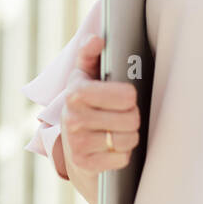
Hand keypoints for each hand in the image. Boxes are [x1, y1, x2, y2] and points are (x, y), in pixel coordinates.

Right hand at [59, 34, 141, 174]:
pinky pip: (122, 158)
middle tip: (123, 114)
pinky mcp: (84, 164)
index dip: (130, 96)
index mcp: (76, 92)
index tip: (124, 96)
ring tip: (118, 129)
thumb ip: (89, 53)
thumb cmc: (85, 102)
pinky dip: (122, 154)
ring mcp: (77, 143)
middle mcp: (72, 118)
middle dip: (132, 116)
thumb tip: (96, 39)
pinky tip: (111, 147)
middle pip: (131, 118)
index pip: (126, 95)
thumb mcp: (84, 75)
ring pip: (127, 139)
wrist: (70, 143)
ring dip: (129, 135)